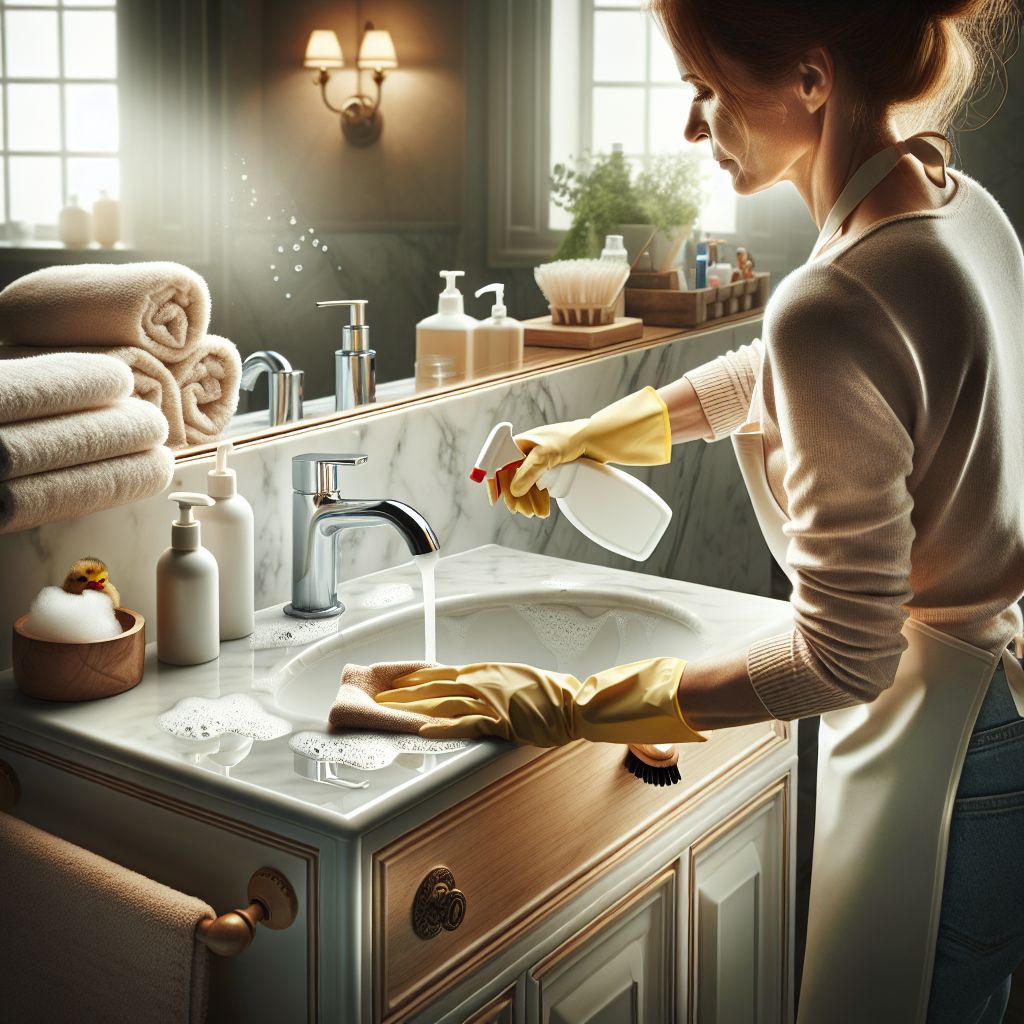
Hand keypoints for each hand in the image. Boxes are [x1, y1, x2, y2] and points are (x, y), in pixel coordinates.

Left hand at [374, 658, 704, 746]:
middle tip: (378, 697)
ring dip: (413, 708)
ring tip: (387, 712)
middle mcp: (483, 681)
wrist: (576, 702)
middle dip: (404, 693)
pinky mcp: (500, 719)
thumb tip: (475, 689)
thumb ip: (494, 684)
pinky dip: (443, 728)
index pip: (442, 673)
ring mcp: (490, 699)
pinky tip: (422, 731)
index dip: (415, 678)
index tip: (394, 681)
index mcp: (487, 671)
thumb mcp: (518, 680)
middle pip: (434, 686)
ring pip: (442, 702)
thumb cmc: (553, 694)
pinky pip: (465, 724)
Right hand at [487, 387, 671, 517]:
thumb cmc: (570, 439)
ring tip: (535, 513)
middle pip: (513, 478)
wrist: (596, 439)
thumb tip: (514, 491)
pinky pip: (539, 486)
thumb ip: (527, 474)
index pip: (498, 463)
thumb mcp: (544, 456)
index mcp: (519, 443)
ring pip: (527, 484)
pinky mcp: (551, 468)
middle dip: (517, 496)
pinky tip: (542, 508)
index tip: (497, 499)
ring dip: (529, 500)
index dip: (496, 482)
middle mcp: (526, 451)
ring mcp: (539, 461)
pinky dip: (539, 498)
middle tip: (522, 511)